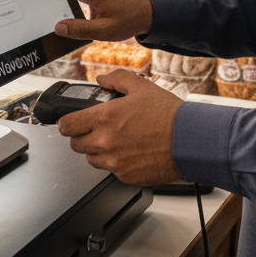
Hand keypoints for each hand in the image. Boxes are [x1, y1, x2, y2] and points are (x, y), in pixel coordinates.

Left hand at [58, 70, 182, 184]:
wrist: (189, 140)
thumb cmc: (168, 114)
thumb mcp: (141, 87)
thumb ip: (116, 79)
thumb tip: (101, 80)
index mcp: (104, 118)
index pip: (66, 126)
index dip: (66, 122)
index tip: (69, 122)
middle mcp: (105, 142)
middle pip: (75, 145)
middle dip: (82, 136)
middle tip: (96, 129)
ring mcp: (114, 162)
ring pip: (92, 159)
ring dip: (98, 150)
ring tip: (117, 140)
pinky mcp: (125, 176)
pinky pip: (111, 170)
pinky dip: (116, 162)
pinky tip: (131, 151)